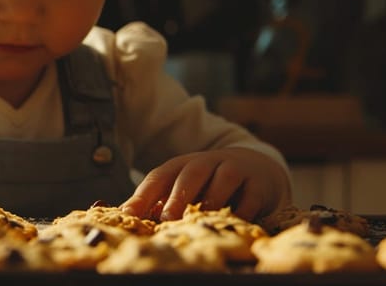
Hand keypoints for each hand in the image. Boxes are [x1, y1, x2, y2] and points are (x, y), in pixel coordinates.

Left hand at [120, 148, 290, 221]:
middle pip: (191, 173)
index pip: (160, 176)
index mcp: (183, 165)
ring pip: (224, 179)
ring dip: (212, 198)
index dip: (144, 194)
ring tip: (200, 216)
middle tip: (167, 216)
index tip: (128, 214)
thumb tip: (127, 216)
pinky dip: (242, 210)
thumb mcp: (186, 186)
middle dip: (178, 195)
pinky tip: (233, 222)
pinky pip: (251, 197)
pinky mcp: (258, 184)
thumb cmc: (211, 183)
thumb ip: (161, 200)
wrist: (257, 167)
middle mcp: (208, 162)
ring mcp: (235, 169)